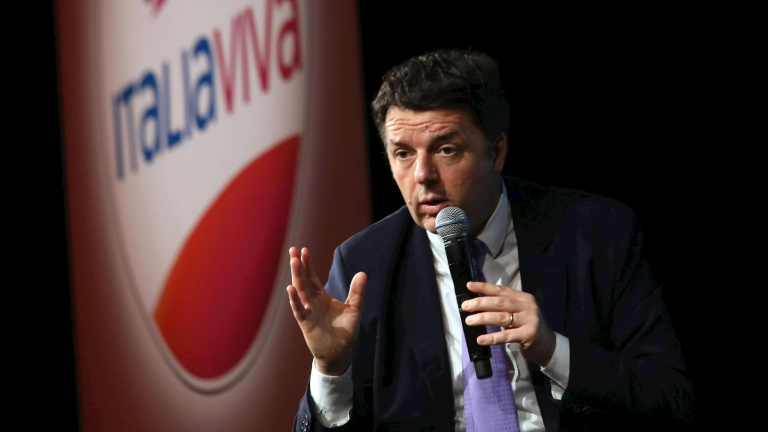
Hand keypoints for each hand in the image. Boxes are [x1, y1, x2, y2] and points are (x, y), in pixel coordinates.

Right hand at [286, 247, 366, 375]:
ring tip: (293, 262)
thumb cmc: (346, 331)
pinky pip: (299, 310)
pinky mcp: (306, 323)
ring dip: (297, 276)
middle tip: (293, 249)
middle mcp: (312, 302)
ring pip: (300, 291)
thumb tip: (362, 273)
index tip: (304, 250)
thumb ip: (357, 292)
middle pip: (303, 280)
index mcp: (322, 297)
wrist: (340, 353)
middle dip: (298, 265)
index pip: (312, 277)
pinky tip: (290, 288)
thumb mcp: (355, 308)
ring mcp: (308, 311)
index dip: (308, 264)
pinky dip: (294, 300)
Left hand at [461, 281, 555, 366]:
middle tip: (465, 306)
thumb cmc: (528, 327)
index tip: (469, 286)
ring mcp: (529, 320)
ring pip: (502, 317)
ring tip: (469, 321)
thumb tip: (478, 303)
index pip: (501, 290)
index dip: (484, 287)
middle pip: (500, 302)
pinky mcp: (529, 335)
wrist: (548, 345)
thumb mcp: (519, 312)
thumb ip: (504, 307)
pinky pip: (506, 336)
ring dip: (483, 318)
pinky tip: (481, 339)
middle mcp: (527, 306)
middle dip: (480, 303)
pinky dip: (492, 337)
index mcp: (523, 297)